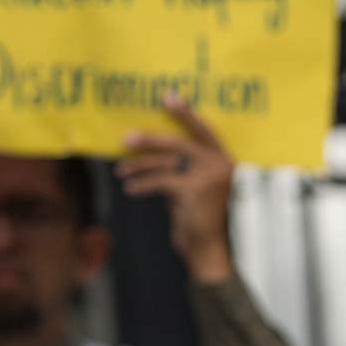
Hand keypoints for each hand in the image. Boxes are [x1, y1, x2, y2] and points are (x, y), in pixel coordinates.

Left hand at [116, 95, 234, 283]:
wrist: (206, 248)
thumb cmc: (195, 216)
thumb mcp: (191, 186)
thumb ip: (179, 167)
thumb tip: (145, 150)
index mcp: (223, 158)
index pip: (204, 129)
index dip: (185, 113)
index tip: (166, 97)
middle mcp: (220, 164)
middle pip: (178, 142)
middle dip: (149, 139)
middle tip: (125, 138)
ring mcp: (208, 177)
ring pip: (165, 162)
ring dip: (139, 165)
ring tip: (121, 170)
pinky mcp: (193, 191)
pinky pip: (160, 181)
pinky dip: (142, 184)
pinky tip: (130, 188)